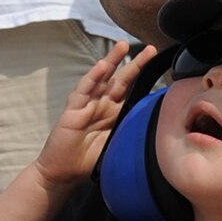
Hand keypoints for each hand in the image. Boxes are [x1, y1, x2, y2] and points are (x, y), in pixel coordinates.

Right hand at [33, 40, 154, 190]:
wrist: (62, 174)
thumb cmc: (86, 162)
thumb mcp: (115, 146)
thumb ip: (129, 133)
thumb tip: (154, 127)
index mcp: (113, 113)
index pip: (130, 90)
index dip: (143, 79)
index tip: (159, 69)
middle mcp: (101, 105)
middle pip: (119, 80)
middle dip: (134, 64)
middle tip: (150, 49)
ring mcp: (86, 105)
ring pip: (101, 79)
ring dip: (112, 61)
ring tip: (123, 46)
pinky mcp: (72, 111)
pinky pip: (83, 91)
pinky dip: (92, 78)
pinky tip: (101, 67)